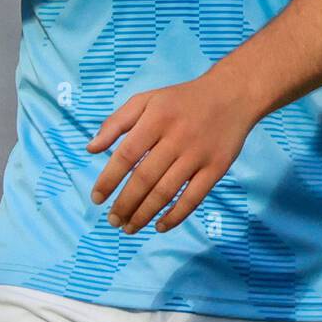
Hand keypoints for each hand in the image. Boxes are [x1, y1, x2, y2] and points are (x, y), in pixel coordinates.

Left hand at [86, 72, 258, 234]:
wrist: (231, 94)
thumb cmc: (181, 100)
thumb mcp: (147, 100)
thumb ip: (116, 122)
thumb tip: (90, 149)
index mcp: (156, 117)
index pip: (126, 154)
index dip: (109, 179)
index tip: (96, 198)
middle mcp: (177, 136)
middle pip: (145, 178)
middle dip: (124, 204)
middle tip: (112, 221)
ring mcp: (198, 153)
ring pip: (166, 192)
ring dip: (144, 214)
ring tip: (129, 228)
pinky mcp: (217, 167)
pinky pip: (193, 198)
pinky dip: (175, 216)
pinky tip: (159, 226)